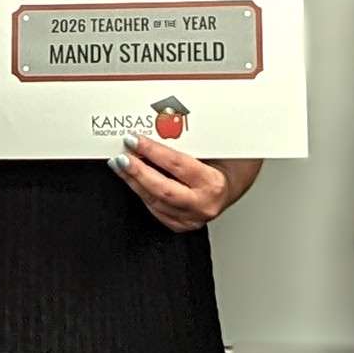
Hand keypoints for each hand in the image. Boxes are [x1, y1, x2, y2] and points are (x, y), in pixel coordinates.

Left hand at [114, 136, 242, 233]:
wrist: (233, 184)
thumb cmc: (224, 163)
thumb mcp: (212, 148)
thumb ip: (188, 142)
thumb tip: (157, 128)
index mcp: (214, 184)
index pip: (177, 165)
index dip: (153, 151)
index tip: (135, 140)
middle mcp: (203, 204)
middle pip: (162, 189)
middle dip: (137, 171)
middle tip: (122, 156)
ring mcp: (191, 218)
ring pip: (154, 201)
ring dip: (134, 182)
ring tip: (120, 166)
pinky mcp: (181, 224)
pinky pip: (155, 210)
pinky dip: (142, 193)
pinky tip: (132, 181)